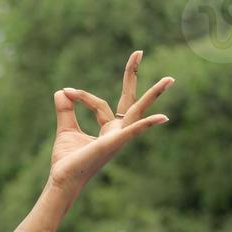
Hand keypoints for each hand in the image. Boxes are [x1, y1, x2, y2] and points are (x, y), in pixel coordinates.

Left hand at [48, 50, 173, 194]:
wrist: (62, 179)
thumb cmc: (68, 161)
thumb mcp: (65, 129)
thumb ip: (66, 110)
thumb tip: (61, 91)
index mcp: (109, 129)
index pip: (101, 104)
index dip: (83, 95)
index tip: (67, 90)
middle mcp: (118, 132)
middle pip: (130, 100)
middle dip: (133, 76)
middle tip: (138, 51)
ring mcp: (119, 137)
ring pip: (138, 111)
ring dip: (154, 95)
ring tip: (169, 79)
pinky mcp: (114, 143)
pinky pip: (133, 131)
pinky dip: (147, 124)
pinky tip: (164, 118)